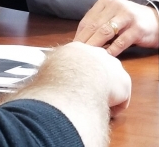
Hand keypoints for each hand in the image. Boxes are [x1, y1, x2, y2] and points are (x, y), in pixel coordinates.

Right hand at [4, 42, 131, 146]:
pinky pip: (121, 99)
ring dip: (106, 93)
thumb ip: (48, 66)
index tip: (78, 79)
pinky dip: (114, 106)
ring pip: (112, 82)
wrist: (77, 77)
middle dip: (97, 78)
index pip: (82, 57)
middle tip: (88, 92)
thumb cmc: (58, 72)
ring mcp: (113, 67)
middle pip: (101, 66)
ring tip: (97, 103)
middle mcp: (98, 54)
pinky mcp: (124, 82)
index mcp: (79, 48)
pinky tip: (105, 110)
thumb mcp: (48, 64)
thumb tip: (34, 72)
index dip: (81, 69)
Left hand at [75, 0, 158, 56]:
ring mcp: (127, 16)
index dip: (79, 35)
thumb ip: (98, 24)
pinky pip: (121, 42)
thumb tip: (79, 40)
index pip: (88, 20)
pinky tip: (105, 59)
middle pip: (95, 26)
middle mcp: (116, 6)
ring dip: (94, 46)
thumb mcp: (113, 16)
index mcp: (106, 2)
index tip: (72, 48)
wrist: (157, 21)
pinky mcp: (137, 29)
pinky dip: (111, 51)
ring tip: (87, 57)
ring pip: (105, 32)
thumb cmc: (130, 21)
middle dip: (84, 42)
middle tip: (76, 55)